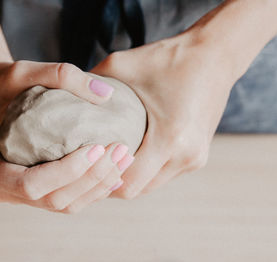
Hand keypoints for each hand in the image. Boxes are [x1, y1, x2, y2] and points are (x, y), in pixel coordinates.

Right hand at [0, 60, 133, 212]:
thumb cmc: (4, 84)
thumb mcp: (24, 71)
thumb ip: (62, 76)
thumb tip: (107, 94)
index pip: (32, 184)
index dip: (69, 172)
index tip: (98, 147)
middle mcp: (0, 190)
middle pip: (54, 199)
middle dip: (93, 179)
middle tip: (122, 151)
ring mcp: (19, 196)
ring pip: (65, 204)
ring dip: (100, 186)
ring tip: (126, 158)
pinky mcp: (37, 192)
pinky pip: (69, 199)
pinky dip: (95, 189)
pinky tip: (118, 171)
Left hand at [91, 34, 238, 198]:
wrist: (215, 55)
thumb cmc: (170, 58)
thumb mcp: (122, 65)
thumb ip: (88, 83)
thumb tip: (60, 96)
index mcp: (170, 138)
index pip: (127, 183)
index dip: (101, 180)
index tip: (84, 168)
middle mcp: (186, 155)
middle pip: (138, 190)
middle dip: (112, 182)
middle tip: (89, 167)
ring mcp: (195, 159)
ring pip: (152, 186)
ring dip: (130, 178)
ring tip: (107, 162)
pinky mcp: (199, 156)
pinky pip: (165, 174)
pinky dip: (146, 171)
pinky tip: (132, 155)